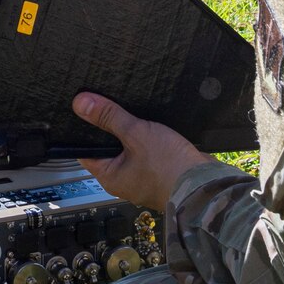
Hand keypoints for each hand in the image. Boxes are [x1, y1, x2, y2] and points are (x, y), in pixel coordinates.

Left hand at [73, 92, 206, 212]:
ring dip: (127, 130)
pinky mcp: (156, 169)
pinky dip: (142, 136)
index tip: (81, 108)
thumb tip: (80, 104)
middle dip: (107, 126)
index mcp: (109, 177)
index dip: (82, 129)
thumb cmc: (168, 166)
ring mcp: (140, 176)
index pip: (85, 150)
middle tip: (102, 100)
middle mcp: (122, 179)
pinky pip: (143, 150)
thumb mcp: (135, 134)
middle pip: (106, 147)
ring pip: (126, 147)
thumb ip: (108, 117)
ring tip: (123, 106)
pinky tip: (145, 120)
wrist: (203, 183)